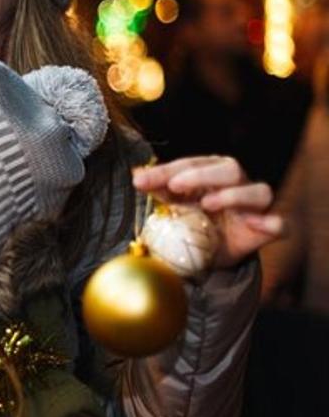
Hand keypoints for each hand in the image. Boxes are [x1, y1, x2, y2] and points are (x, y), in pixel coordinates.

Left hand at [133, 156, 283, 268]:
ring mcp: (255, 206)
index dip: (168, 170)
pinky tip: (257, 225)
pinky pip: (279, 223)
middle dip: (201, 175)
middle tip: (175, 186)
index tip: (142, 181)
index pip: (193, 163)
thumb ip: (158, 189)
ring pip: (259, 191)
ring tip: (208, 204)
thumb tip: (136, 175)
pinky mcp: (266, 229)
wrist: (211, 253)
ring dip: (234, 195)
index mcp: (212, 171)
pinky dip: (272, 223)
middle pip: (229, 169)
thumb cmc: (193, 219)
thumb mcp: (172, 204)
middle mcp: (237, 183)